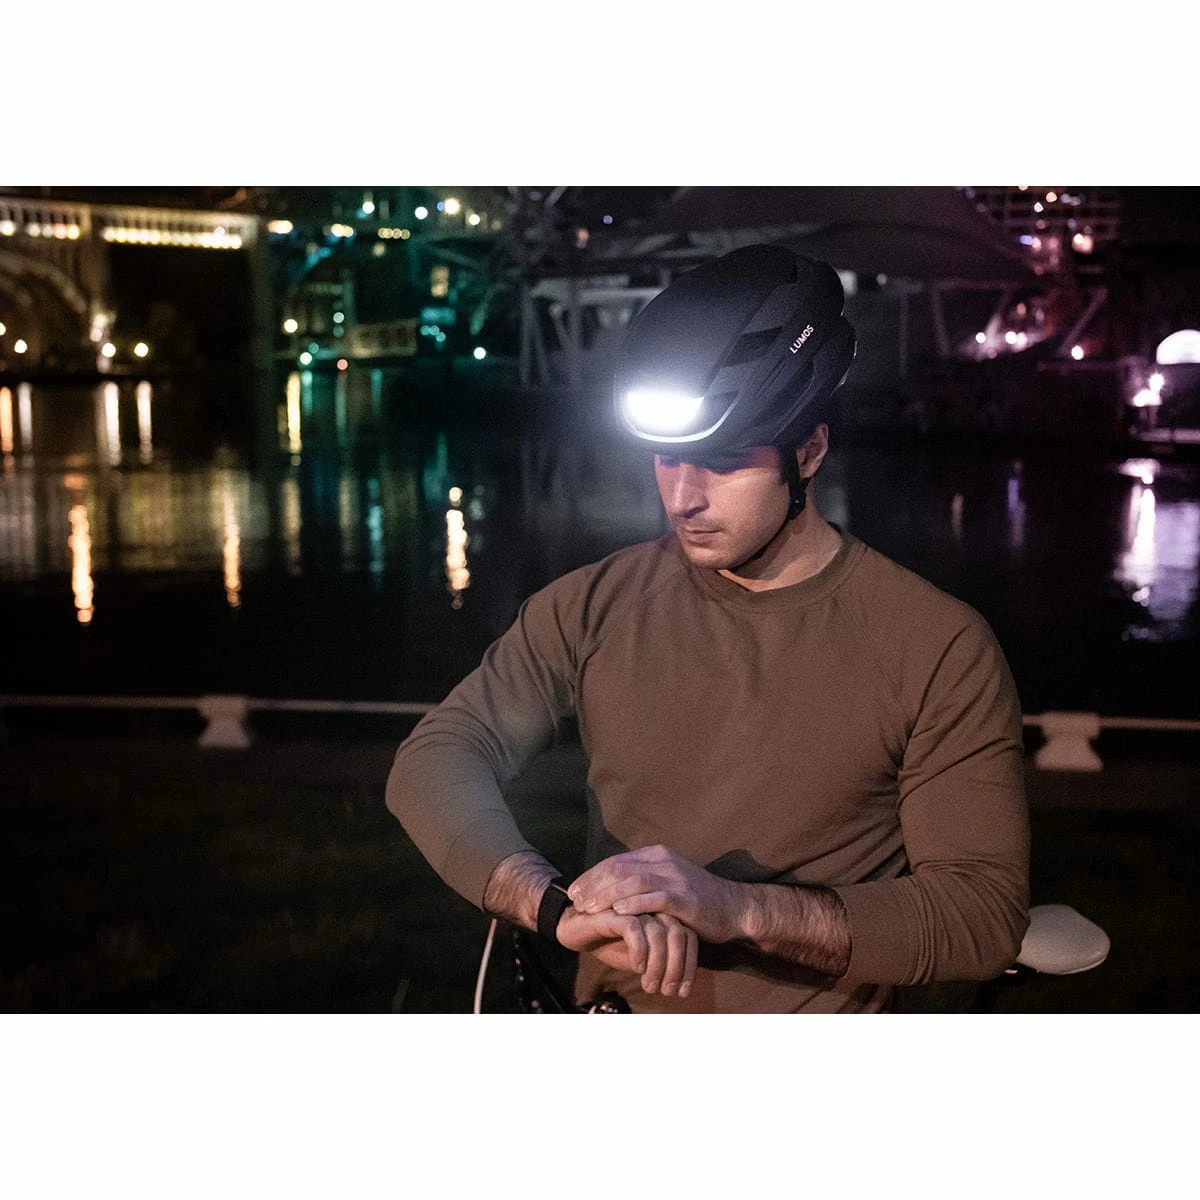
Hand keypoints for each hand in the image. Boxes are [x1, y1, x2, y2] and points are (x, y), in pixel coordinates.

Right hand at [556, 906, 697, 997]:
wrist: (574, 928)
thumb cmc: (609, 942)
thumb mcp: (639, 956)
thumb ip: (660, 962)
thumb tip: (680, 987)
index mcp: (662, 914)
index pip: (688, 937)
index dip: (689, 966)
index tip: (682, 992)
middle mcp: (652, 906)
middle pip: (678, 934)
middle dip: (676, 968)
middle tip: (666, 991)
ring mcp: (634, 906)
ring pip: (660, 934)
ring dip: (658, 965)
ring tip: (649, 985)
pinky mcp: (613, 910)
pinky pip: (635, 929)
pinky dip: (639, 951)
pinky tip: (636, 967)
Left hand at [568, 844, 747, 944]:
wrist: (734, 908)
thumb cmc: (697, 901)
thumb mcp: (667, 883)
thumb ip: (643, 881)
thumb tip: (611, 889)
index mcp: (657, 855)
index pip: (616, 861)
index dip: (592, 876)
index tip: (573, 891)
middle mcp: (664, 861)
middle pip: (619, 869)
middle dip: (593, 885)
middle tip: (575, 901)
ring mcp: (675, 878)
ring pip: (632, 882)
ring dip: (607, 895)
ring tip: (589, 908)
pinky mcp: (685, 898)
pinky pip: (654, 898)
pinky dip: (634, 904)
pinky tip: (618, 913)